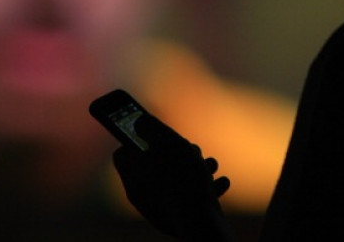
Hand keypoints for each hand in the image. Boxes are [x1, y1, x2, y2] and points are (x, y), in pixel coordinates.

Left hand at [113, 114, 233, 240]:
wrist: (199, 221)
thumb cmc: (182, 176)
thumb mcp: (166, 139)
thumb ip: (149, 126)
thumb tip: (140, 122)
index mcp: (131, 174)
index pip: (123, 151)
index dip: (138, 137)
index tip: (155, 132)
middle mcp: (139, 194)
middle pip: (153, 164)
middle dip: (178, 153)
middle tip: (192, 150)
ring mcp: (156, 211)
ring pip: (174, 180)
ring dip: (196, 169)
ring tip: (210, 166)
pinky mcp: (174, 222)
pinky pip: (186, 199)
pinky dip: (203, 189)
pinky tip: (219, 183)